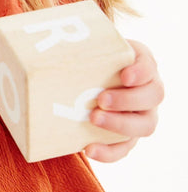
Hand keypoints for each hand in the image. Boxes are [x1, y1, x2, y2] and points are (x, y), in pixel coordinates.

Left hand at [85, 40, 163, 162]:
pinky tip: (89, 149)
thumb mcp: (86, 49)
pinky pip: (125, 148)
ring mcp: (142, 115)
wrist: (84, 84)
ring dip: (119, 124)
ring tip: (93, 120)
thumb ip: (75, 46)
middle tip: (101, 99)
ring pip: (145, 125)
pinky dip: (109, 152)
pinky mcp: (128, 136)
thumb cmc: (88, 62)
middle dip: (127, 99)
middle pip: (153, 96)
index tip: (125, 76)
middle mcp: (148, 90)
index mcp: (140, 64)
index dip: (141, 71)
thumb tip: (39, 39)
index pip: (149, 65)